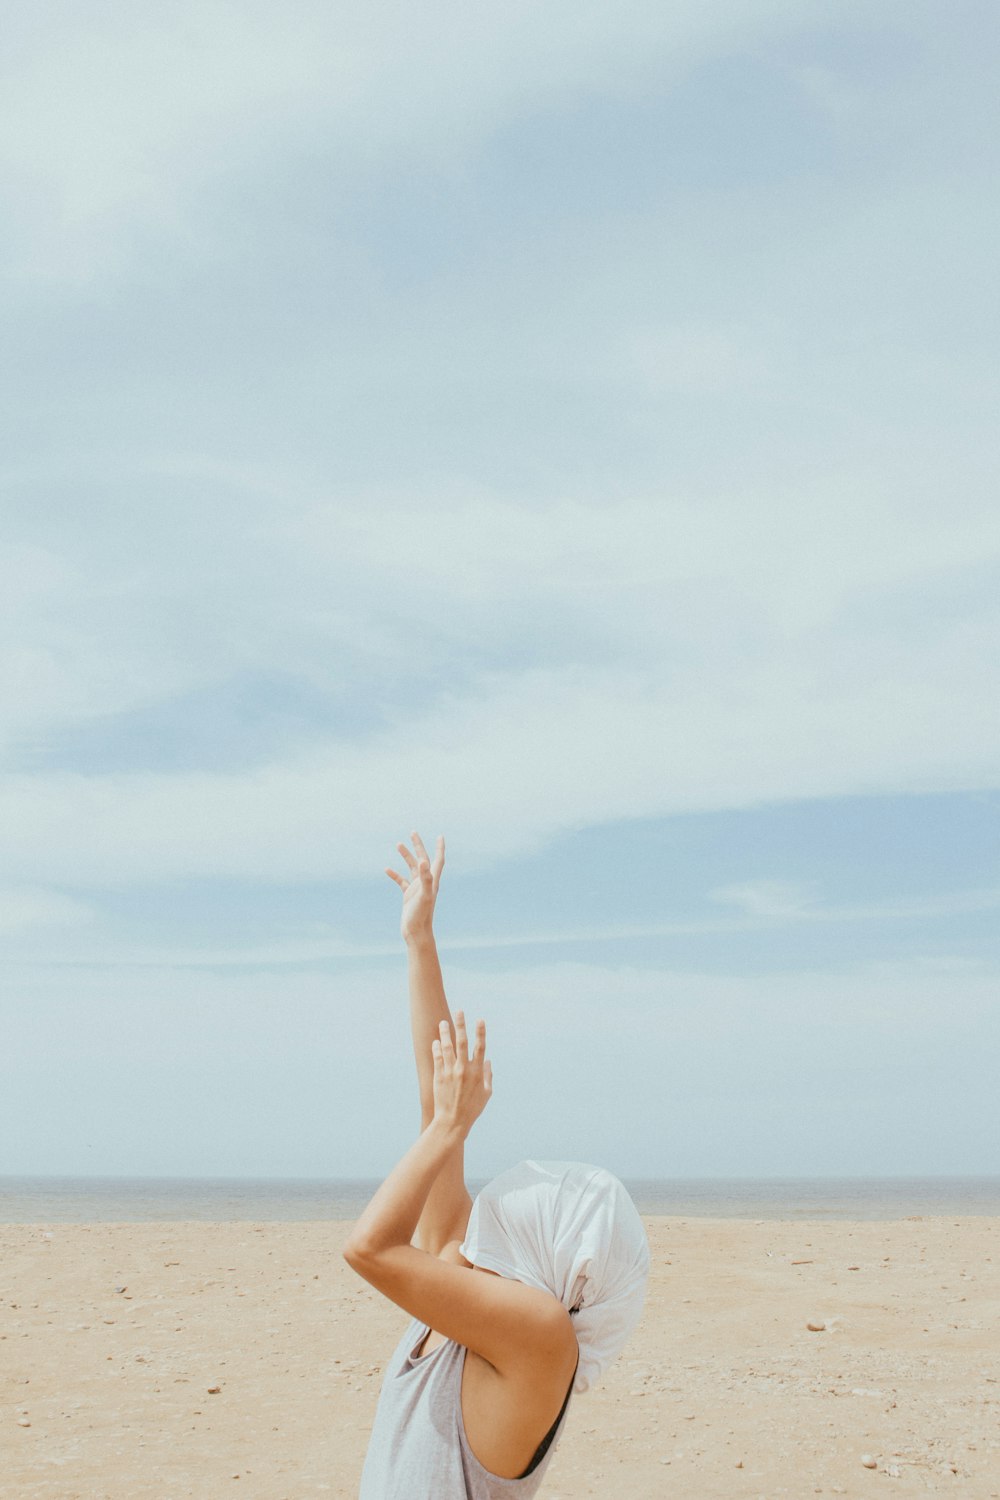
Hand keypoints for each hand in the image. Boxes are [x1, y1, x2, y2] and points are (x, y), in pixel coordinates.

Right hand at [386, 831, 444, 943]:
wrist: (416, 933)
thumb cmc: (422, 916)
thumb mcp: (424, 895)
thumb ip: (426, 878)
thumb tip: (423, 861)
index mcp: (432, 881)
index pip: (438, 860)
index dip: (439, 848)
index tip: (440, 836)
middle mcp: (426, 883)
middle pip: (423, 860)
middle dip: (418, 846)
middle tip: (413, 832)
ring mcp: (417, 889)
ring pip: (411, 868)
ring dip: (406, 856)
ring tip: (398, 844)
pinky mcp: (408, 896)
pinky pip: (401, 881)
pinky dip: (395, 874)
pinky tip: (387, 869)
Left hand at [432, 1012, 491, 1138]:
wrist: (453, 1122)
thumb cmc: (472, 1109)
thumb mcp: (486, 1094)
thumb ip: (488, 1076)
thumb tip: (488, 1061)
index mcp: (478, 1072)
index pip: (480, 1047)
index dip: (481, 1032)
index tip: (480, 1020)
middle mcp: (464, 1069)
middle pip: (462, 1042)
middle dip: (461, 1025)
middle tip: (459, 1011)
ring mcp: (450, 1072)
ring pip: (447, 1047)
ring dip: (445, 1033)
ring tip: (443, 1022)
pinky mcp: (439, 1076)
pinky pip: (437, 1058)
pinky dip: (437, 1048)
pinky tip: (436, 1041)